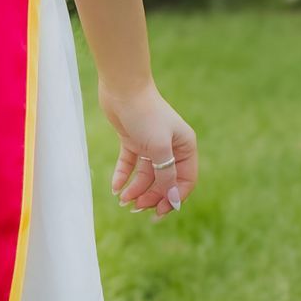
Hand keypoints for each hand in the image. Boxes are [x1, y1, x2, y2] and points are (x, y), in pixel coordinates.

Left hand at [101, 81, 197, 216]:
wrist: (122, 88)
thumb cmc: (145, 115)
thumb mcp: (158, 148)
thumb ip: (166, 175)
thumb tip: (173, 200)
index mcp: (185, 147)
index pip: (184, 181)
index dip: (173, 198)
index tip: (158, 213)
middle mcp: (171, 147)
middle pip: (164, 181)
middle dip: (151, 196)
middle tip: (135, 207)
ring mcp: (151, 144)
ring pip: (147, 175)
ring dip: (136, 189)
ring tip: (123, 200)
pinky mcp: (133, 140)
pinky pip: (131, 164)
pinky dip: (124, 176)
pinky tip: (115, 188)